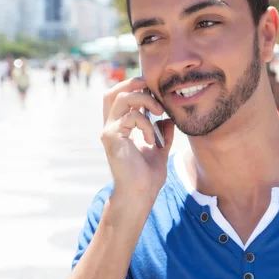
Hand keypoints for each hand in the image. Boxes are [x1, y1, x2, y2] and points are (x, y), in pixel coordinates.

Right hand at [101, 77, 174, 201]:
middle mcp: (111, 126)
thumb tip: (168, 120)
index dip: (135, 87)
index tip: (156, 93)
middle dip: (134, 84)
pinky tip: (151, 139)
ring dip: (145, 100)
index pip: (120, 97)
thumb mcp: (159, 150)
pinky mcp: (112, 137)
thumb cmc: (147, 177)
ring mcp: (109, 131)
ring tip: (159, 111)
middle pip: (113, 92)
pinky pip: (131, 117)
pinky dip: (146, 123)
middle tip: (154, 90)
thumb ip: (163, 134)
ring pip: (122, 98)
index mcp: (120, 127)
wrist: (140, 194)